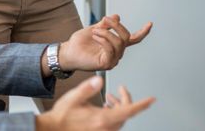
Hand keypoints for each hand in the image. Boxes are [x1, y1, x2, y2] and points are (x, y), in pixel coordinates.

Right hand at [36, 76, 154, 130]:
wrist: (52, 130)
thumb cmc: (62, 117)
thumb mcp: (74, 98)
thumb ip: (88, 88)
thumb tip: (99, 79)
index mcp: (101, 120)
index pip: (128, 111)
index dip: (141, 104)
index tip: (151, 100)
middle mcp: (104, 128)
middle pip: (125, 114)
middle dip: (126, 101)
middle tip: (122, 90)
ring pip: (119, 120)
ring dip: (119, 107)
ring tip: (111, 97)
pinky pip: (112, 124)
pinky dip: (113, 113)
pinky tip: (105, 106)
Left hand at [59, 14, 151, 71]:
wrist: (67, 52)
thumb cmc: (79, 43)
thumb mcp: (94, 28)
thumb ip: (106, 24)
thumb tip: (117, 16)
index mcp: (116, 45)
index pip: (133, 39)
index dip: (143, 32)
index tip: (150, 23)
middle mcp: (117, 54)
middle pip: (126, 37)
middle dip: (116, 26)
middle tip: (105, 19)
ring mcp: (112, 60)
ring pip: (119, 42)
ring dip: (107, 32)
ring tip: (95, 30)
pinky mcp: (105, 64)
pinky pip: (111, 49)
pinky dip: (104, 39)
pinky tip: (95, 35)